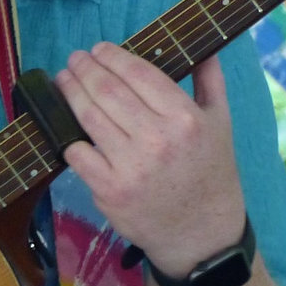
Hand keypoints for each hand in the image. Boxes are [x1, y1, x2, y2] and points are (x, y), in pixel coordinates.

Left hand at [56, 43, 245, 276]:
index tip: (99, 48)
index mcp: (185, 119)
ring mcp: (131, 167)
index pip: (139, 73)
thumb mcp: (221, 124)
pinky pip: (77, 152)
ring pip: (88, 116)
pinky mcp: (110, 191)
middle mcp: (158, 140)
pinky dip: (67, 135)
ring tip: (64, 79)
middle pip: (108, 90)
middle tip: (74, 59)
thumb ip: (210, 81)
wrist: (204, 237)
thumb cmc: (211, 173)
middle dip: (85, 68)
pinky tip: (65, 122)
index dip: (113, 56)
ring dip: (70, 92)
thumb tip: (204, 47)